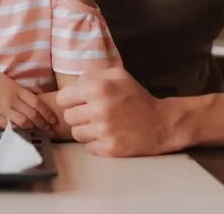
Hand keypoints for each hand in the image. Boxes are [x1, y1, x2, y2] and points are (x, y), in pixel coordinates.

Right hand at [0, 66, 58, 130]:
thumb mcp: (5, 80)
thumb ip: (17, 91)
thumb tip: (27, 101)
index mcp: (16, 88)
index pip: (37, 103)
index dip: (47, 113)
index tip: (54, 120)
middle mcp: (11, 99)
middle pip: (32, 115)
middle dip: (43, 124)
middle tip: (50, 131)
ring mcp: (1, 108)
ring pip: (22, 122)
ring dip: (31, 129)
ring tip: (37, 133)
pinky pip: (7, 126)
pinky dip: (15, 130)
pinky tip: (20, 133)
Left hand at [56, 67, 178, 156]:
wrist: (161, 123)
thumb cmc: (136, 97)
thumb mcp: (118, 75)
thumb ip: (92, 75)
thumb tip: (73, 84)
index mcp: (98, 88)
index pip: (62, 98)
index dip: (70, 99)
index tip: (80, 102)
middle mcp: (99, 109)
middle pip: (68, 116)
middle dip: (78, 115)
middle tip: (93, 114)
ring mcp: (104, 131)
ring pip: (76, 133)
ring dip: (86, 130)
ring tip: (100, 125)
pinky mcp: (109, 149)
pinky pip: (88, 148)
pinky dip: (95, 143)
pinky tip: (108, 136)